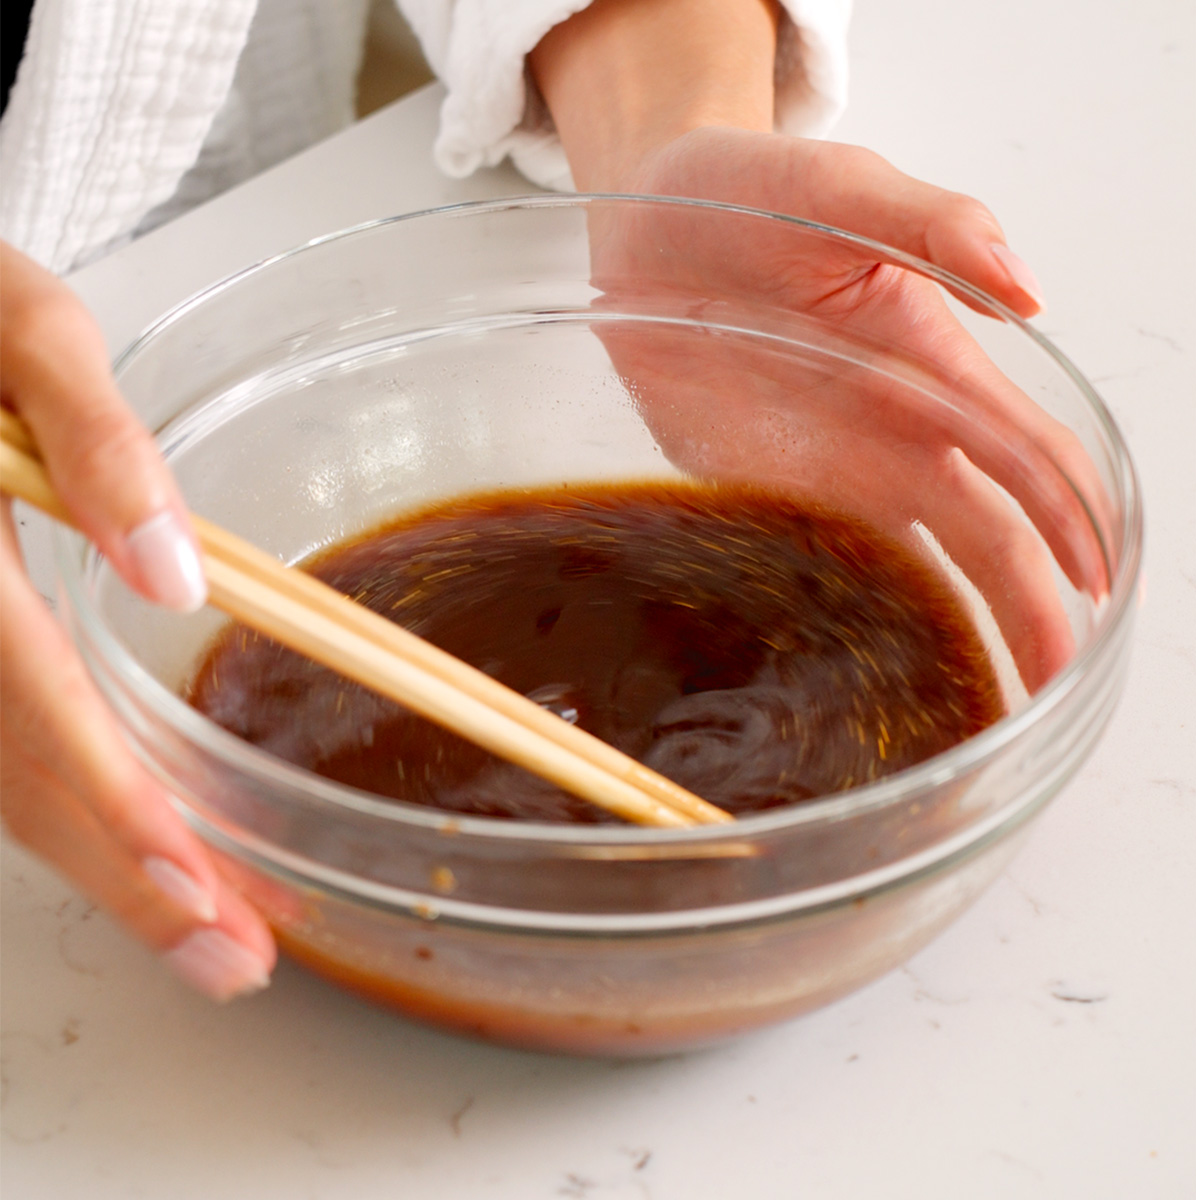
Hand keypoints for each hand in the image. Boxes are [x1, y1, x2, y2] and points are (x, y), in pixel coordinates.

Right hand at [1, 241, 274, 999]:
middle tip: (231, 961)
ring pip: (2, 789)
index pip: (28, 702)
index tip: (199, 888)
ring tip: (213, 935)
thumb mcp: (27, 332)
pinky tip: (147, 850)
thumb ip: (95, 439)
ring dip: (108, 872)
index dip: (114, 805)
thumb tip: (174, 574)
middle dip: (127, 881)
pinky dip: (77, 815)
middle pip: (16, 781)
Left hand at [532, 1, 1110, 691]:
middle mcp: (892, 427)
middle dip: (1030, 604)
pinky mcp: (765, 489)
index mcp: (928, 361)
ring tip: (987, 696)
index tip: (1099, 586)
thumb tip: (1032, 294)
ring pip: (917, 559)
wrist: (641, 225)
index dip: (1069, 520)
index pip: (1022, 454)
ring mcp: (829, 465)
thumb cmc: (745, 191)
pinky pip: (825, 560)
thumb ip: (936, 226)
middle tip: (1057, 683)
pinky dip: (864, 612)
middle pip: (985, 530)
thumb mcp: (839, 184)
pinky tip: (881, 663)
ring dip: (960, 624)